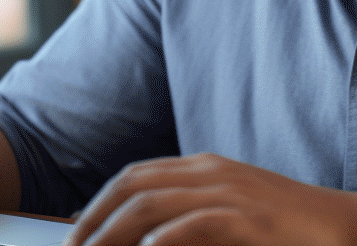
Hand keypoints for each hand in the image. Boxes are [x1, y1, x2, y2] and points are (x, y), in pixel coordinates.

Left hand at [66, 153, 356, 245]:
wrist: (348, 226)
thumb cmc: (287, 227)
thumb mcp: (232, 212)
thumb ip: (189, 217)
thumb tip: (142, 238)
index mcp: (203, 167)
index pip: (134, 177)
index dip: (99, 203)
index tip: (76, 232)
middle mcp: (210, 173)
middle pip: (132, 187)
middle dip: (94, 218)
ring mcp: (230, 192)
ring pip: (151, 203)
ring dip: (112, 231)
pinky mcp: (249, 218)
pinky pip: (193, 224)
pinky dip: (160, 238)